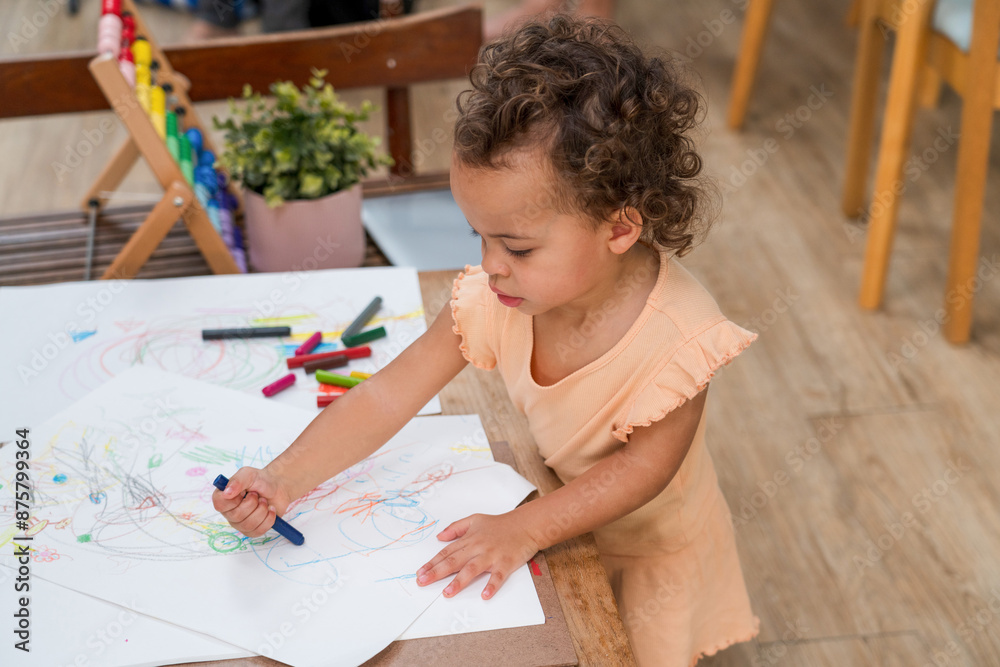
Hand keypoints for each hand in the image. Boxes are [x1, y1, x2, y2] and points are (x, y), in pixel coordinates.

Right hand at [212, 466, 292, 537]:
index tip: (245, 491)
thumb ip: (237, 481)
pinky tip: (270, 509)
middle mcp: (229, 512)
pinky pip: (258, 531)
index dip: (234, 500)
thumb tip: (226, 493)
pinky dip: (269, 518)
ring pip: (248, 525)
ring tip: (264, 501)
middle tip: (257, 495)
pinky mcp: (252, 530)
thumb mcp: (248, 474)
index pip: (219, 505)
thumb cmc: (260, 480)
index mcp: (223, 497)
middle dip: (253, 503)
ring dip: (262, 510)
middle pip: (236, 516)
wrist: (277, 487)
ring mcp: (240, 523)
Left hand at [415, 511, 539, 599]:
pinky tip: (485, 595)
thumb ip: (456, 527)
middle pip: (454, 561)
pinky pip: (498, 576)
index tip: (420, 573)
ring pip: (472, 569)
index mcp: (469, 539)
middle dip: (437, 572)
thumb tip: (440, 537)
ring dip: (459, 581)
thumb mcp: (475, 519)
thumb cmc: (500, 524)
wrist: (526, 525)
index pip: (447, 552)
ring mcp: (492, 556)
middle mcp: (478, 547)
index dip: (432, 563)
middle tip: (423, 582)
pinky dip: (492, 586)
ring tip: (447, 592)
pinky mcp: (506, 563)